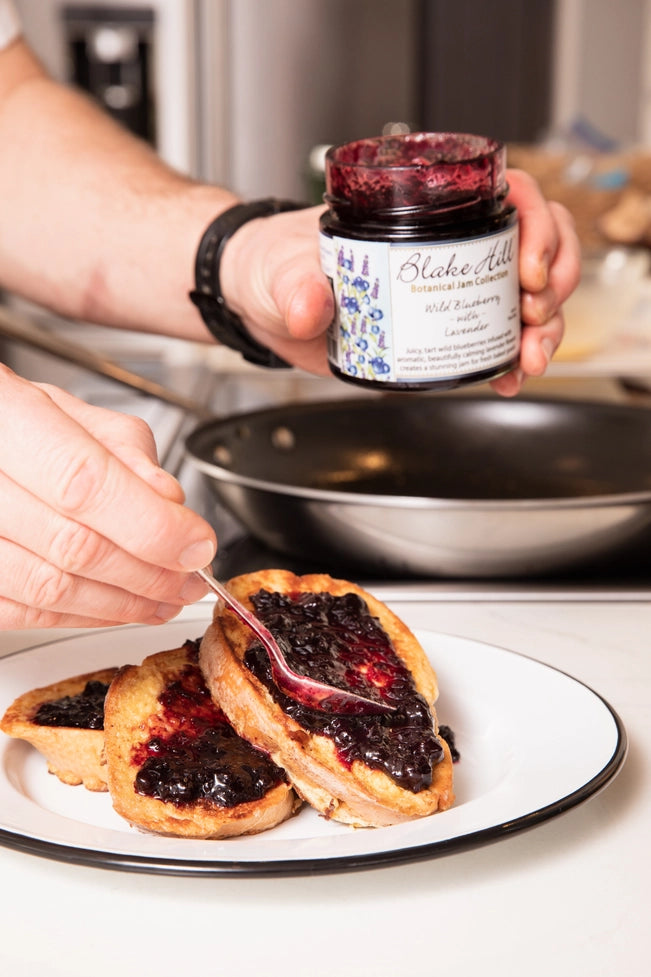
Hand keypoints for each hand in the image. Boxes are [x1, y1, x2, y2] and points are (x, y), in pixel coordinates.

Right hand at [0, 366, 214, 628]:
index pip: (84, 484)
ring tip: (166, 596)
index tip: (197, 543)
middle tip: (191, 576)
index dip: (151, 524)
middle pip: (74, 545)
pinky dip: (85, 615)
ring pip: (51, 588)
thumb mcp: (71, 412)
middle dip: (151, 572)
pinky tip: (120, 605)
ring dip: (124, 603)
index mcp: (5, 421)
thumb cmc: (12, 424)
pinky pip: (25, 612)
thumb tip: (168, 499)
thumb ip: (124, 449)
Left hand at [221, 177, 580, 390]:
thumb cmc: (269, 262)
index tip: (527, 265)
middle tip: (533, 315)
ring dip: (541, 328)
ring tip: (529, 356)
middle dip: (551, 281)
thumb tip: (313, 306)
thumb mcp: (279, 269)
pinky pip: (487, 342)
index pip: (504, 193)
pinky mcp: (430, 334)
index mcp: (416, 211)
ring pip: (521, 297)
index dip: (534, 222)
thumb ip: (294, 287)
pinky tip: (509, 377)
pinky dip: (507, 361)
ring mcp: (440, 292)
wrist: (255, 304)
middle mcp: (440, 248)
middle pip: (530, 246)